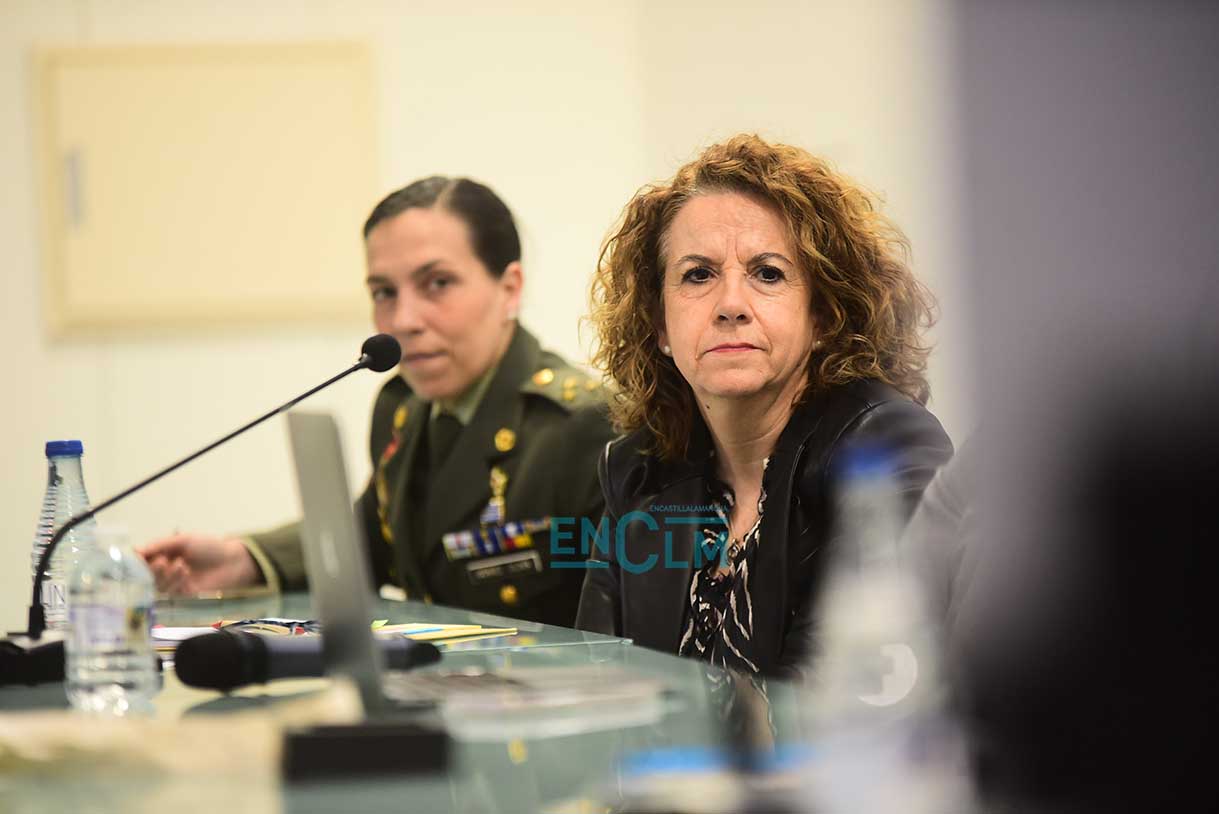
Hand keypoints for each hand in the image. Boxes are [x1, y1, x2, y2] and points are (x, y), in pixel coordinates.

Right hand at [137, 533, 259, 594]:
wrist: (232, 560)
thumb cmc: (210, 547)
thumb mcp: (183, 540)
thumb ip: (160, 545)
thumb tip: (134, 550)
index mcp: (164, 555)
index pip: (142, 561)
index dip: (137, 561)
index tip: (136, 559)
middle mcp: (166, 570)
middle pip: (146, 576)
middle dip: (152, 569)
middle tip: (162, 561)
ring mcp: (175, 584)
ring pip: (158, 585)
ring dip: (167, 575)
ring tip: (182, 564)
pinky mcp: (184, 595)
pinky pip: (172, 592)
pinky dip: (177, 581)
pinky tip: (187, 572)